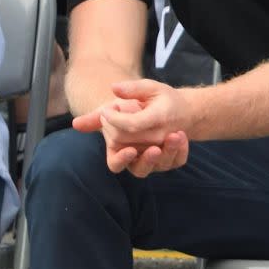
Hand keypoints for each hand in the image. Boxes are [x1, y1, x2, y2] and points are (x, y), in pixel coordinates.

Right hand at [72, 79, 194, 175]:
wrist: (168, 103)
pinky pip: (178, 161)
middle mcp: (137, 157)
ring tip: (175, 136)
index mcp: (120, 146)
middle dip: (149, 159)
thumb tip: (85, 115)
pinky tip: (183, 137)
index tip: (130, 150)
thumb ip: (108, 107)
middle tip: (157, 147)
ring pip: (160, 167)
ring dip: (168, 154)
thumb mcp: (125, 99)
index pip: (116, 163)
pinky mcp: (173, 158)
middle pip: (139, 169)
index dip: (122, 159)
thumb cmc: (139, 103)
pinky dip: (181, 151)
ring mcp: (156, 160)